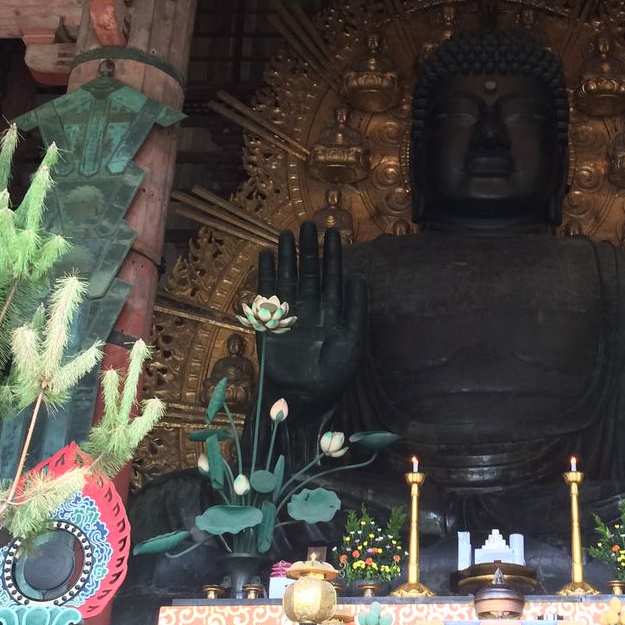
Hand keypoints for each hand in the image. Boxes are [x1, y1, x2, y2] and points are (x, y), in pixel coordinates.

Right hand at [256, 221, 366, 414]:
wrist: (302, 400)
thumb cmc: (333, 376)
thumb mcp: (352, 341)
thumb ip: (356, 308)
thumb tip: (358, 276)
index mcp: (334, 314)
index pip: (334, 277)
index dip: (333, 255)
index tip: (334, 232)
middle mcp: (312, 311)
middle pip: (310, 273)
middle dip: (309, 249)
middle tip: (309, 223)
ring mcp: (290, 315)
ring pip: (289, 279)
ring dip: (288, 257)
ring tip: (286, 233)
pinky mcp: (270, 323)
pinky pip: (268, 295)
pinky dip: (267, 276)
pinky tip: (267, 256)